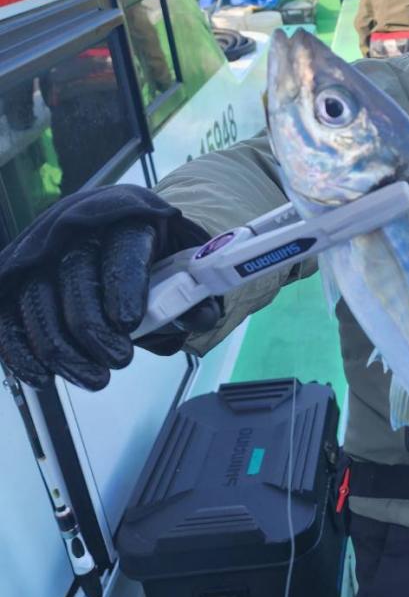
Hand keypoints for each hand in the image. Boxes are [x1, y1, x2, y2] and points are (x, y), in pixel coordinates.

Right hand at [0, 188, 219, 390]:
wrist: (123, 245)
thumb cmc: (153, 265)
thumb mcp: (178, 277)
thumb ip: (190, 299)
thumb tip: (201, 316)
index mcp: (128, 218)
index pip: (123, 247)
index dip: (123, 284)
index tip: (129, 324)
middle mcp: (79, 229)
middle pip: (75, 272)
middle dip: (93, 325)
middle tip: (118, 361)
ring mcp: (42, 253)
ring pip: (37, 296)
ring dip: (61, 347)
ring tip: (94, 378)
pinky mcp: (17, 280)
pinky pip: (9, 313)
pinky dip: (20, 349)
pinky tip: (41, 375)